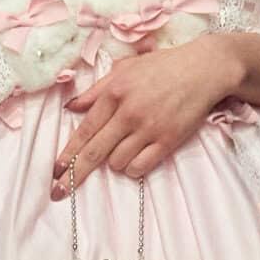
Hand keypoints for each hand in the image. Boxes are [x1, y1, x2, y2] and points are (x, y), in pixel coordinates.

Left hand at [53, 36, 245, 196]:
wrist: (205, 69)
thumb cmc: (163, 66)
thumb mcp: (126, 68)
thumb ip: (97, 89)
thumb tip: (72, 107)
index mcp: (114, 93)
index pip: (84, 131)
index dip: (67, 154)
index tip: (54, 172)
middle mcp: (128, 112)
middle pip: (94, 152)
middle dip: (74, 175)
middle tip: (58, 192)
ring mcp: (149, 128)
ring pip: (117, 163)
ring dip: (114, 162)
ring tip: (124, 147)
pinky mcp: (168, 140)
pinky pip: (140, 167)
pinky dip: (133, 168)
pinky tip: (136, 157)